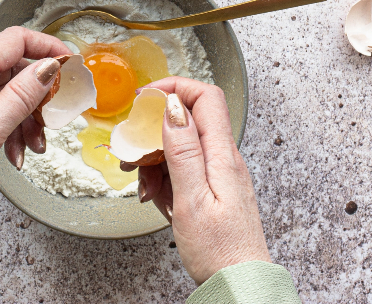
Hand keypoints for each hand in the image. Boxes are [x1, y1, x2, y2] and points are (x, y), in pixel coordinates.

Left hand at [0, 27, 67, 203]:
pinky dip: (11, 131)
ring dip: (27, 120)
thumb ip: (22, 94)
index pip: (15, 41)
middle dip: (39, 96)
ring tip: (34, 146)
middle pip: (15, 72)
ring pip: (8, 97)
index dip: (46, 46)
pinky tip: (16, 154)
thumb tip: (47, 67)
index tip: (68, 63)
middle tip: (53, 116)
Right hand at [122, 77, 270, 284]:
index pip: (205, 97)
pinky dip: (164, 177)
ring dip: (156, 158)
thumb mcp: (191, 200)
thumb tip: (173, 108)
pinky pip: (184, 169)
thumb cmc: (219, 250)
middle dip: (155, 129)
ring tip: (143, 182)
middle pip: (188, 120)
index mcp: (222, 155)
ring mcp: (219, 173)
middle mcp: (224, 158)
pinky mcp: (213, 189)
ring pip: (181, 146)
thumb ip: (182, 151)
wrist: (238, 284)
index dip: (175, 88)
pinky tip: (156, 195)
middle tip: (133, 151)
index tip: (145, 98)